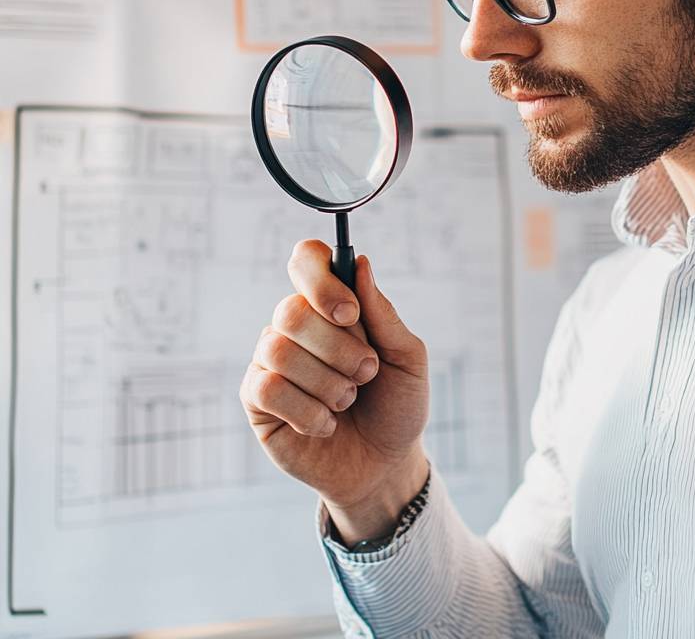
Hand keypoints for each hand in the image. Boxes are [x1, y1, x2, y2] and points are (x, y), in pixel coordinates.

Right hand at [240, 240, 429, 519]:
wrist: (385, 465)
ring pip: (278, 348)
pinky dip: (307, 410)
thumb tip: (360, 263)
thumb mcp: (407, 358)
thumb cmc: (397, 405)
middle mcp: (297, 326)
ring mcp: (272, 361)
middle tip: (367, 372)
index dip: (322, 280)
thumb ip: (383, 314)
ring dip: (327, 382)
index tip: (350, 313)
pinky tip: (325, 423)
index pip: (307, 260)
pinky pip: (267, 388)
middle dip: (339, 347)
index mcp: (333, 304)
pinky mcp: (257, 400)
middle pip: (292, 309)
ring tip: (348, 401)